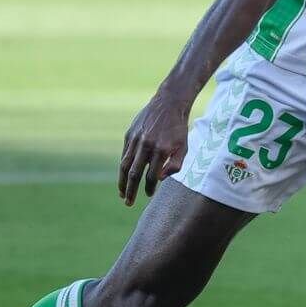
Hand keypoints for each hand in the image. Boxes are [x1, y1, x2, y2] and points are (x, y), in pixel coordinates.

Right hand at [118, 89, 191, 205]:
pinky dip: (123, 167)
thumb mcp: (183, 147)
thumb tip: (160, 179)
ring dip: (122, 181)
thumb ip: (175, 165)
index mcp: (161, 150)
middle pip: (134, 174)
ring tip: (122, 194)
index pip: (151, 176)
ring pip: (125, 165)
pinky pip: (124, 154)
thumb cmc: (178, 129)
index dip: (149, 188)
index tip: (149, 194)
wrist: (168, 104)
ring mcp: (136, 139)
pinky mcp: (129, 134)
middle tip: (128, 203)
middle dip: (131, 191)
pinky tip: (124, 176)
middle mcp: (146, 145)